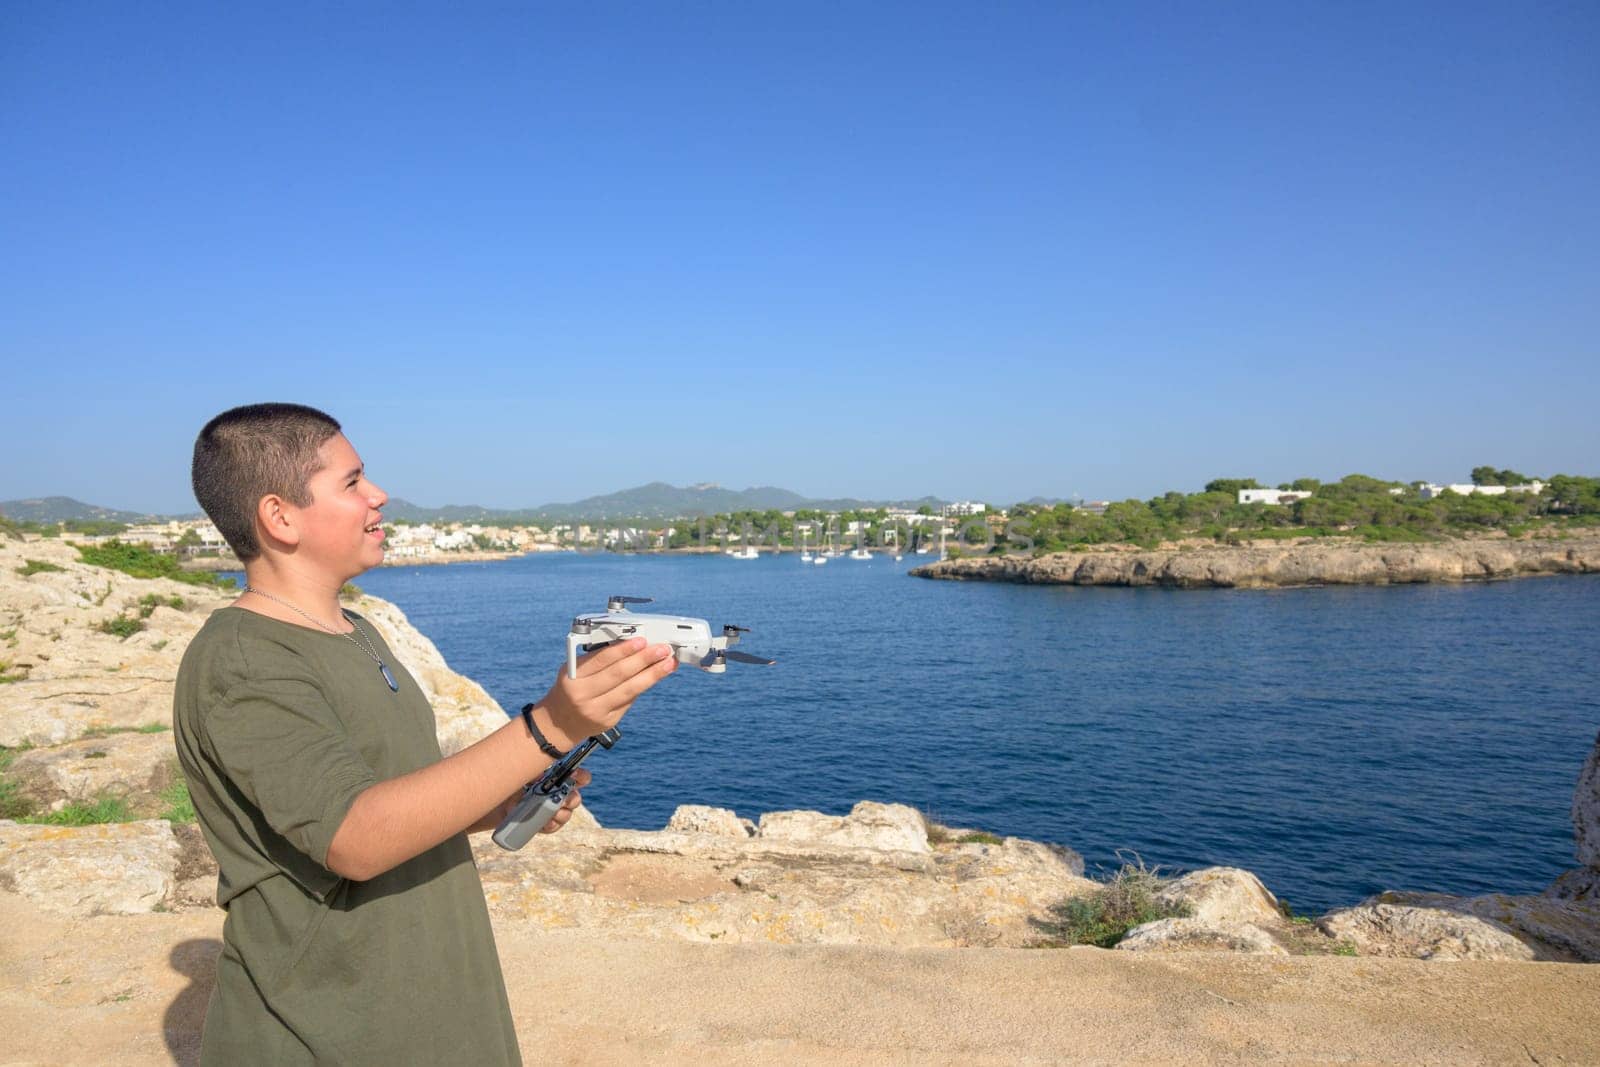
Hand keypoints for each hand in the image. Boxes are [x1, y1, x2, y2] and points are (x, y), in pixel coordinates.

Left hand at [481, 768, 591, 834]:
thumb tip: (541, 774)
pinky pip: (554, 826)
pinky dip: (551, 825)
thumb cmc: (510, 785)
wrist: (495, 805)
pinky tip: (546, 822)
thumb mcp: (520, 775)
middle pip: (575, 798)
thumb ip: (532, 772)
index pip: (577, 777)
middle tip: (562, 799)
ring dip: (561, 814)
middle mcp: (557, 794)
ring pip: (567, 814)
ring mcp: (552, 810)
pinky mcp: (544, 823)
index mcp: (556, 779)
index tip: (576, 776)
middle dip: (572, 799)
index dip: (581, 777)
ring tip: (551, 812)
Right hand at [535, 638, 675, 748]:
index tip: (641, 640)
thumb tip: (631, 646)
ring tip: (668, 663)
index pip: (601, 660)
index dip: (623, 650)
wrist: (559, 722)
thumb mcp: (574, 670)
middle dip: (644, 660)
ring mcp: (596, 710)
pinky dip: (644, 686)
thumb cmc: (571, 688)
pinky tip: (656, 676)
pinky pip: (629, 700)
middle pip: (619, 675)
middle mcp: (583, 695)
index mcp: (572, 676)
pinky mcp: (608, 721)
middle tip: (662, 649)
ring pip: (629, 690)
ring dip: (652, 674)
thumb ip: (598, 659)